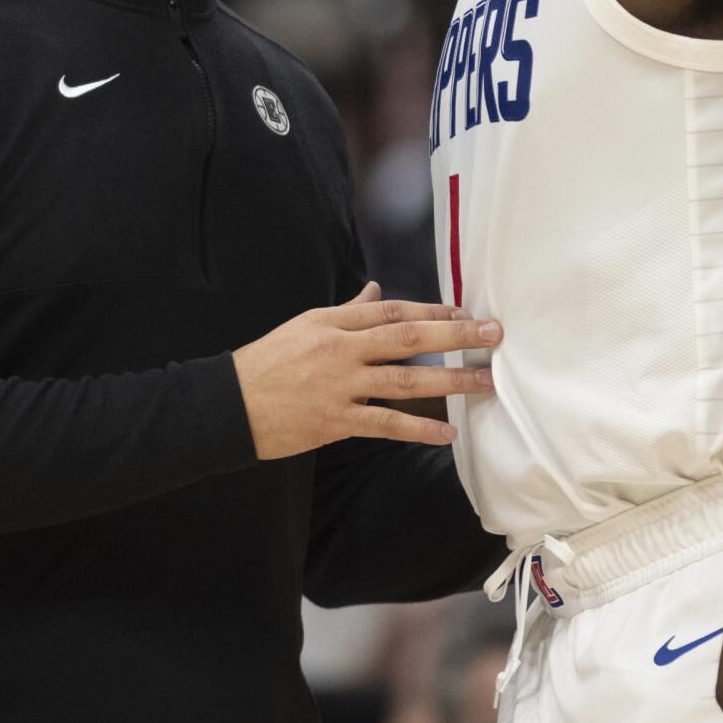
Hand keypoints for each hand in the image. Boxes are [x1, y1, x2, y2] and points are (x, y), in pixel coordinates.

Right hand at [232, 282, 498, 458]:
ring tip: (485, 382)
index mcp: (332, 322)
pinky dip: (418, 428)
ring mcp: (340, 386)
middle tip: (494, 334)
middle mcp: (341, 349)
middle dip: (456, 335)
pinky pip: (386, 424)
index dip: (432, 310)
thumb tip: (376, 291)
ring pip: (405, 379)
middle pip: (408, 337)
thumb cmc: (266, 363)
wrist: (228, 405)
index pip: (393, 311)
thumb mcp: (304, 326)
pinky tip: (448, 431)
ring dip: (451, 380)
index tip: (466, 313)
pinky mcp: (335, 421)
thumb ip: (346, 312)